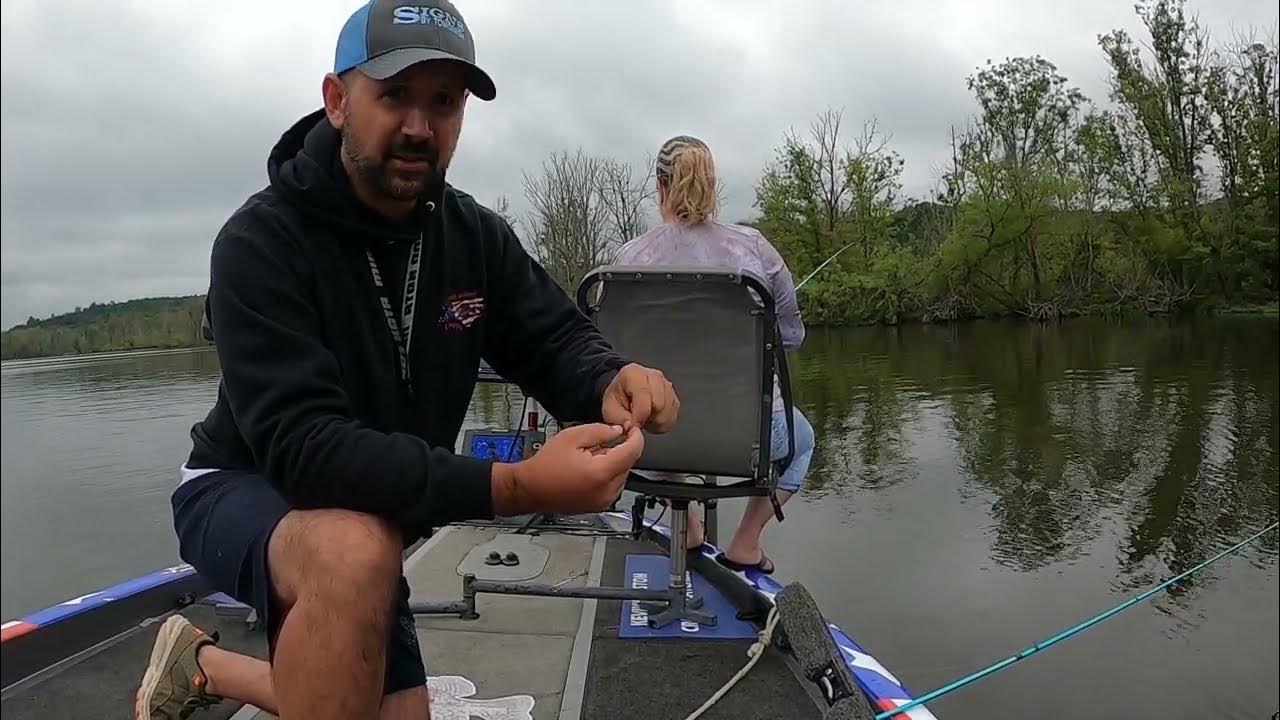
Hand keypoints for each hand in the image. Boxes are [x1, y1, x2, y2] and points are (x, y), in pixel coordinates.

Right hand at [491, 423, 642, 515]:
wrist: (529, 489)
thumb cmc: (545, 466)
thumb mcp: (571, 437)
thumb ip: (600, 431)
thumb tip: (618, 431)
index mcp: (601, 472)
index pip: (633, 452)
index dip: (636, 436)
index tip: (632, 428)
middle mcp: (606, 490)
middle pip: (628, 463)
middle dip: (620, 449)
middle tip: (600, 442)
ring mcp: (603, 501)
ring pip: (622, 475)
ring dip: (614, 463)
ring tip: (590, 458)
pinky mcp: (599, 506)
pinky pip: (614, 486)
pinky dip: (608, 475)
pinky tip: (589, 470)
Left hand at [601, 363, 678, 432]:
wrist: (624, 393)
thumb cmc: (618, 399)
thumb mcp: (610, 409)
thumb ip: (620, 419)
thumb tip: (633, 426)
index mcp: (633, 374)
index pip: (644, 395)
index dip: (640, 415)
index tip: (634, 426)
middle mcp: (653, 375)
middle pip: (660, 403)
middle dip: (649, 418)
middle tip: (639, 421)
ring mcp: (665, 383)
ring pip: (669, 409)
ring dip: (657, 420)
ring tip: (645, 419)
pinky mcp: (673, 394)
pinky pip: (674, 412)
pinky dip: (664, 421)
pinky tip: (653, 418)